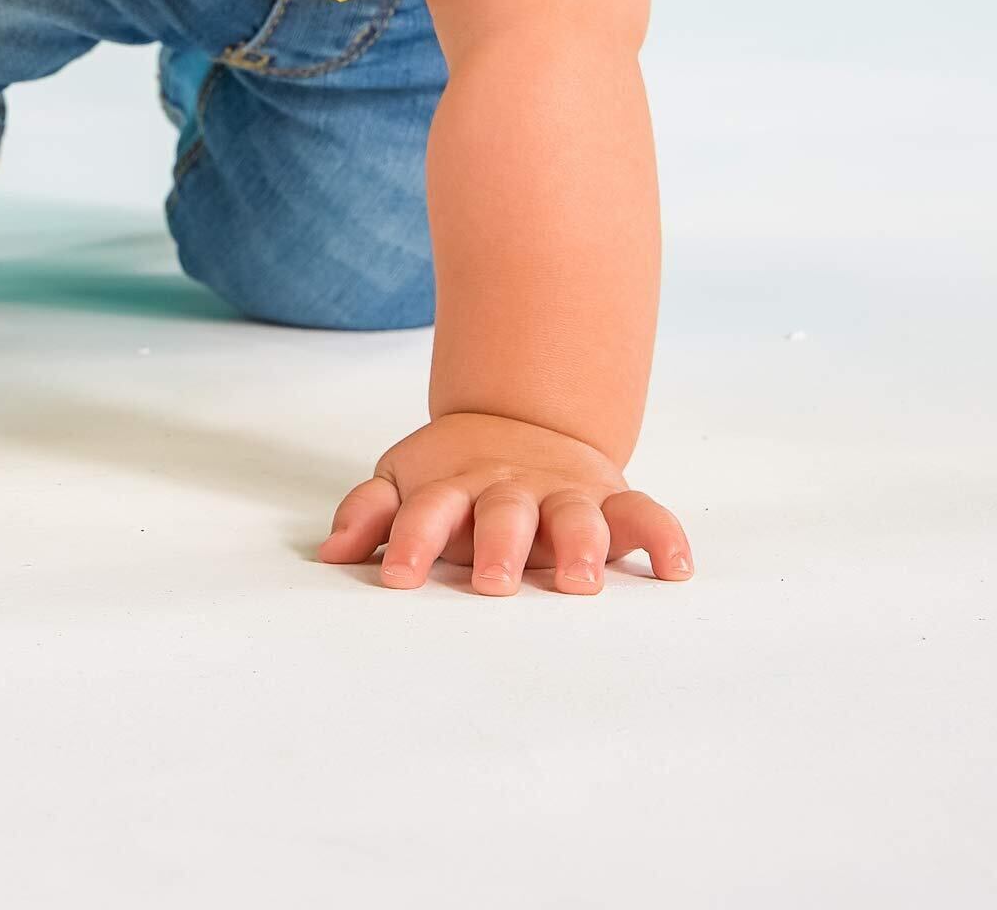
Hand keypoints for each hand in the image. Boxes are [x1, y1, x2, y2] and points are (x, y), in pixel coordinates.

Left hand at [319, 410, 695, 594]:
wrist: (521, 423)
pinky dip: (663, 536)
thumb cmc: (455, 478)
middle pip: (503, 514)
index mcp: (454, 487)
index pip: (428, 513)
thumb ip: (371, 514)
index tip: (398, 580)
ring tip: (579, 581)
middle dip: (497, 547)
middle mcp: (510, 490)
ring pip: (574, 515)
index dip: (412, 544)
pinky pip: (644, 516)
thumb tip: (331, 554)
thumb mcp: (405, 482)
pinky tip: (675, 568)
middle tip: (491, 583)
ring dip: (577, 545)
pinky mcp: (611, 501)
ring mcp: (563, 494)